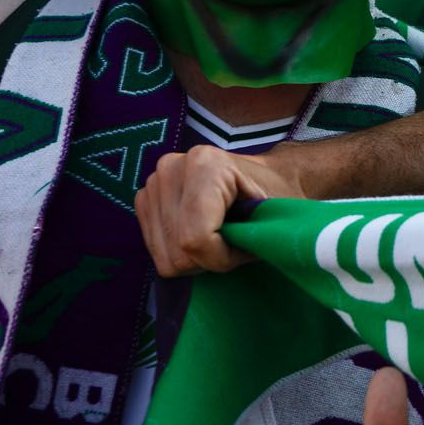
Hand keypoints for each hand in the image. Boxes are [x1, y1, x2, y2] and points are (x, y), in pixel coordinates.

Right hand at [135, 144, 299, 275]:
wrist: (267, 175)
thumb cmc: (278, 193)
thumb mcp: (278, 213)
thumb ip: (259, 235)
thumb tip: (245, 255)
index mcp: (204, 164)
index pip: (196, 240)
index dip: (223, 258)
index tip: (247, 249)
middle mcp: (170, 168)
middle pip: (178, 251)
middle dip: (211, 260)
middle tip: (236, 244)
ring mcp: (154, 183)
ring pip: (166, 257)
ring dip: (197, 260)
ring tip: (221, 238)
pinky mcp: (145, 199)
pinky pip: (156, 250)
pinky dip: (181, 254)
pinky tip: (202, 236)